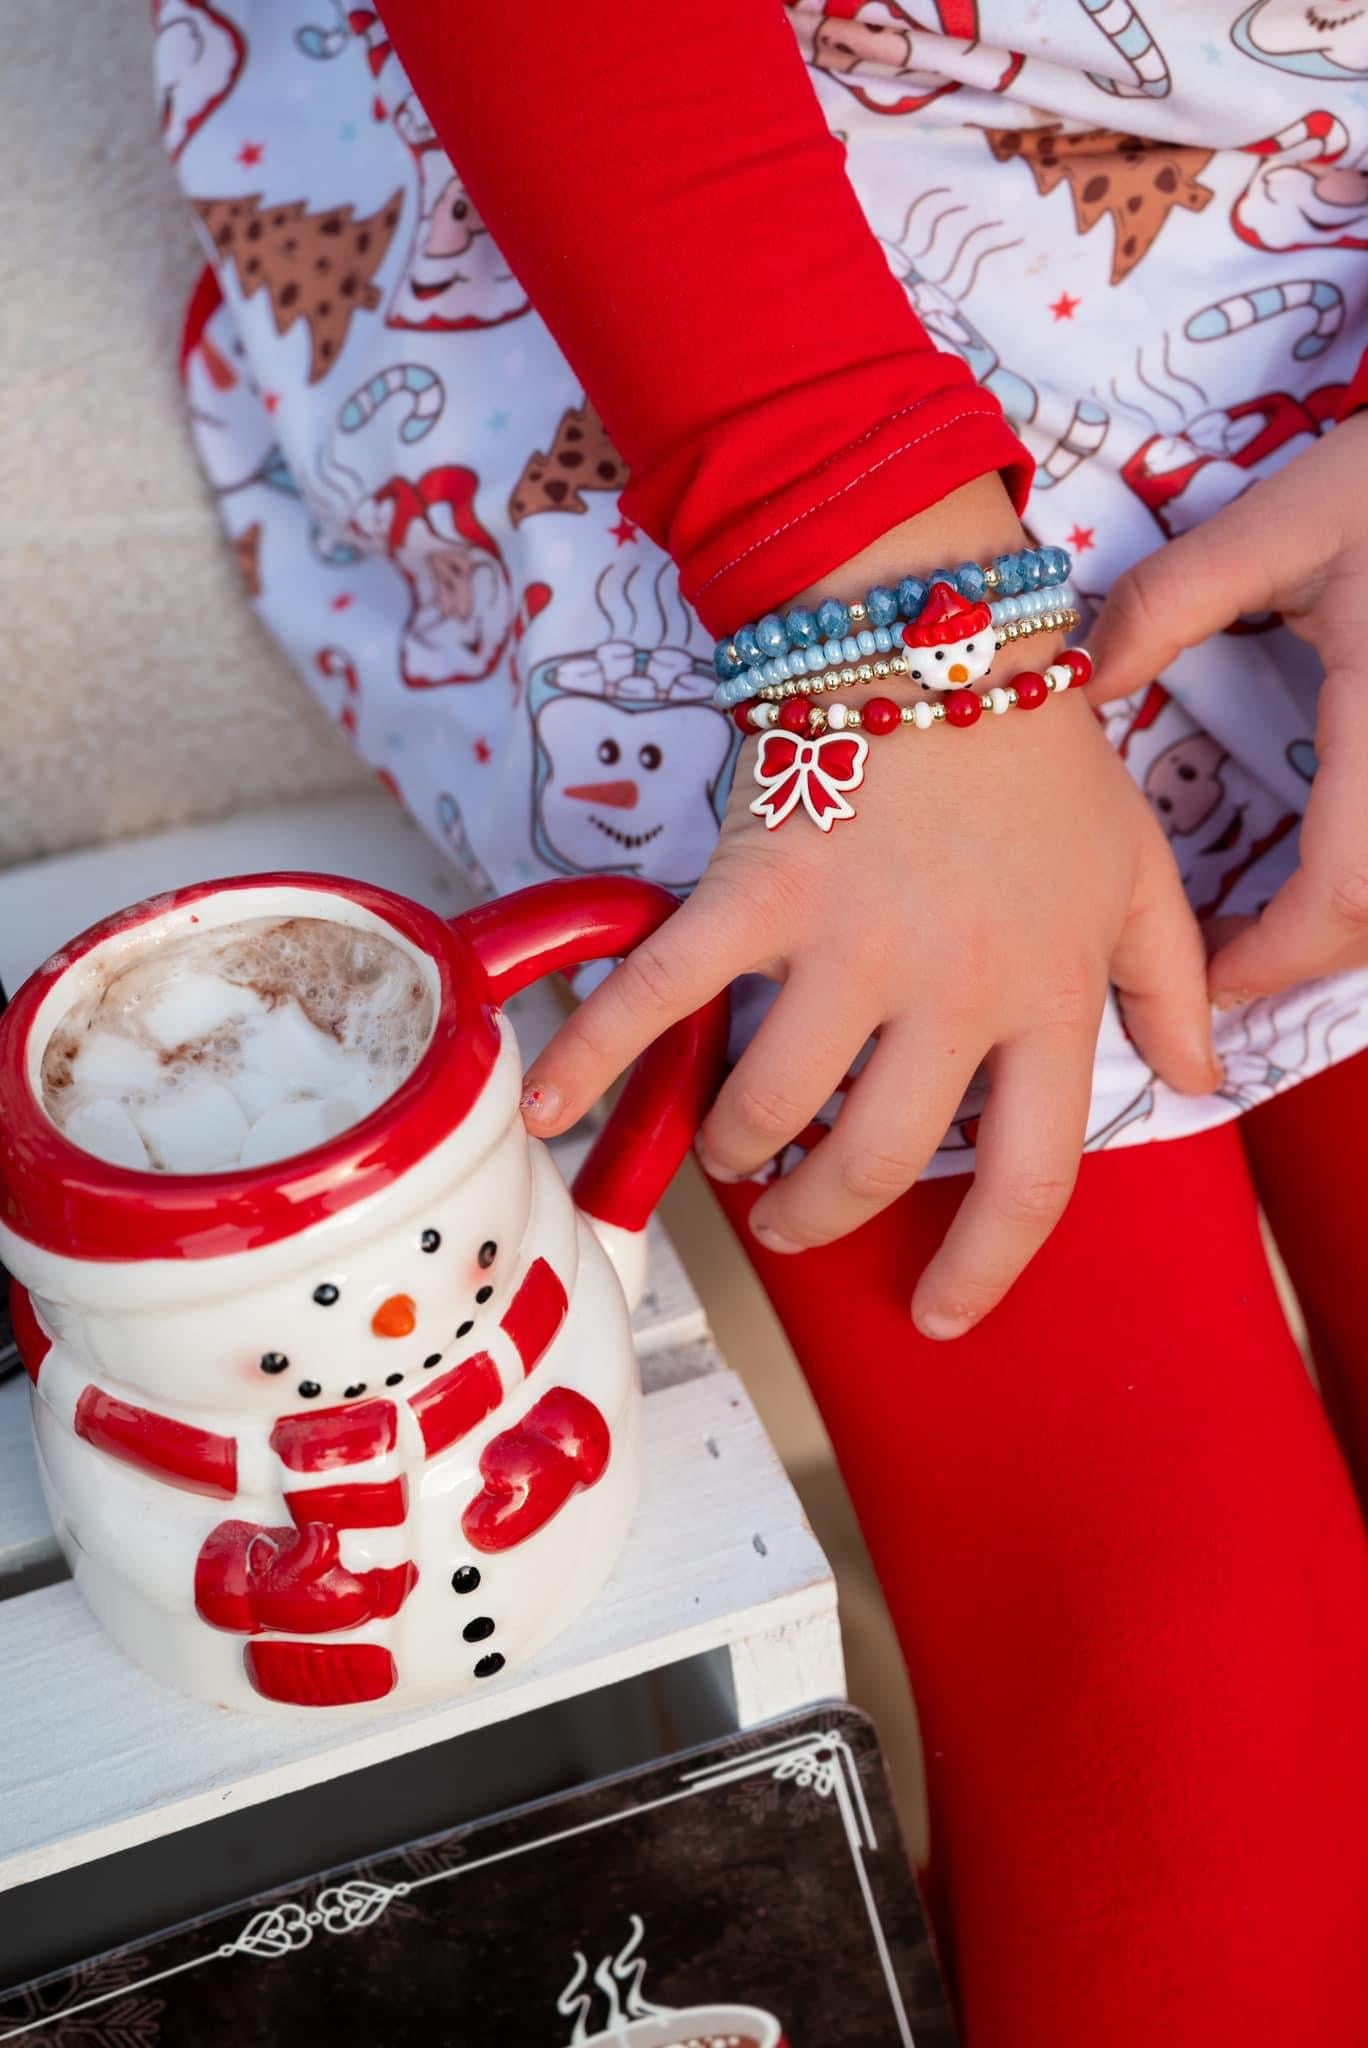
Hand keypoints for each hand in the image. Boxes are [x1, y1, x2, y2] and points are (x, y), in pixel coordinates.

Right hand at [522, 488, 1217, 1335]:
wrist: (938, 632)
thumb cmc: (1041, 757)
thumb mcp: (1139, 872)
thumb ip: (1173, 982)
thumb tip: (1195, 1077)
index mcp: (1045, 995)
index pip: (1025, 1179)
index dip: (982, 1267)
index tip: (940, 1313)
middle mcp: (948, 991)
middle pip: (875, 1161)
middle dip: (821, 1212)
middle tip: (792, 1218)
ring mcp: (844, 945)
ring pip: (772, 1106)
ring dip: (737, 1151)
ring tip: (730, 1154)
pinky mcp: (754, 894)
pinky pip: (662, 997)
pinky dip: (593, 1057)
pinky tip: (548, 1110)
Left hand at [1085, 414, 1367, 1006]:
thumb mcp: (1290, 517)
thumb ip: (1175, 598)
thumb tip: (1082, 678)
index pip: (1344, 891)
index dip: (1272, 956)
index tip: (1203, 977)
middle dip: (1307, 953)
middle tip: (1224, 960)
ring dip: (1351, 923)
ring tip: (1274, 926)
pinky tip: (1338, 867)